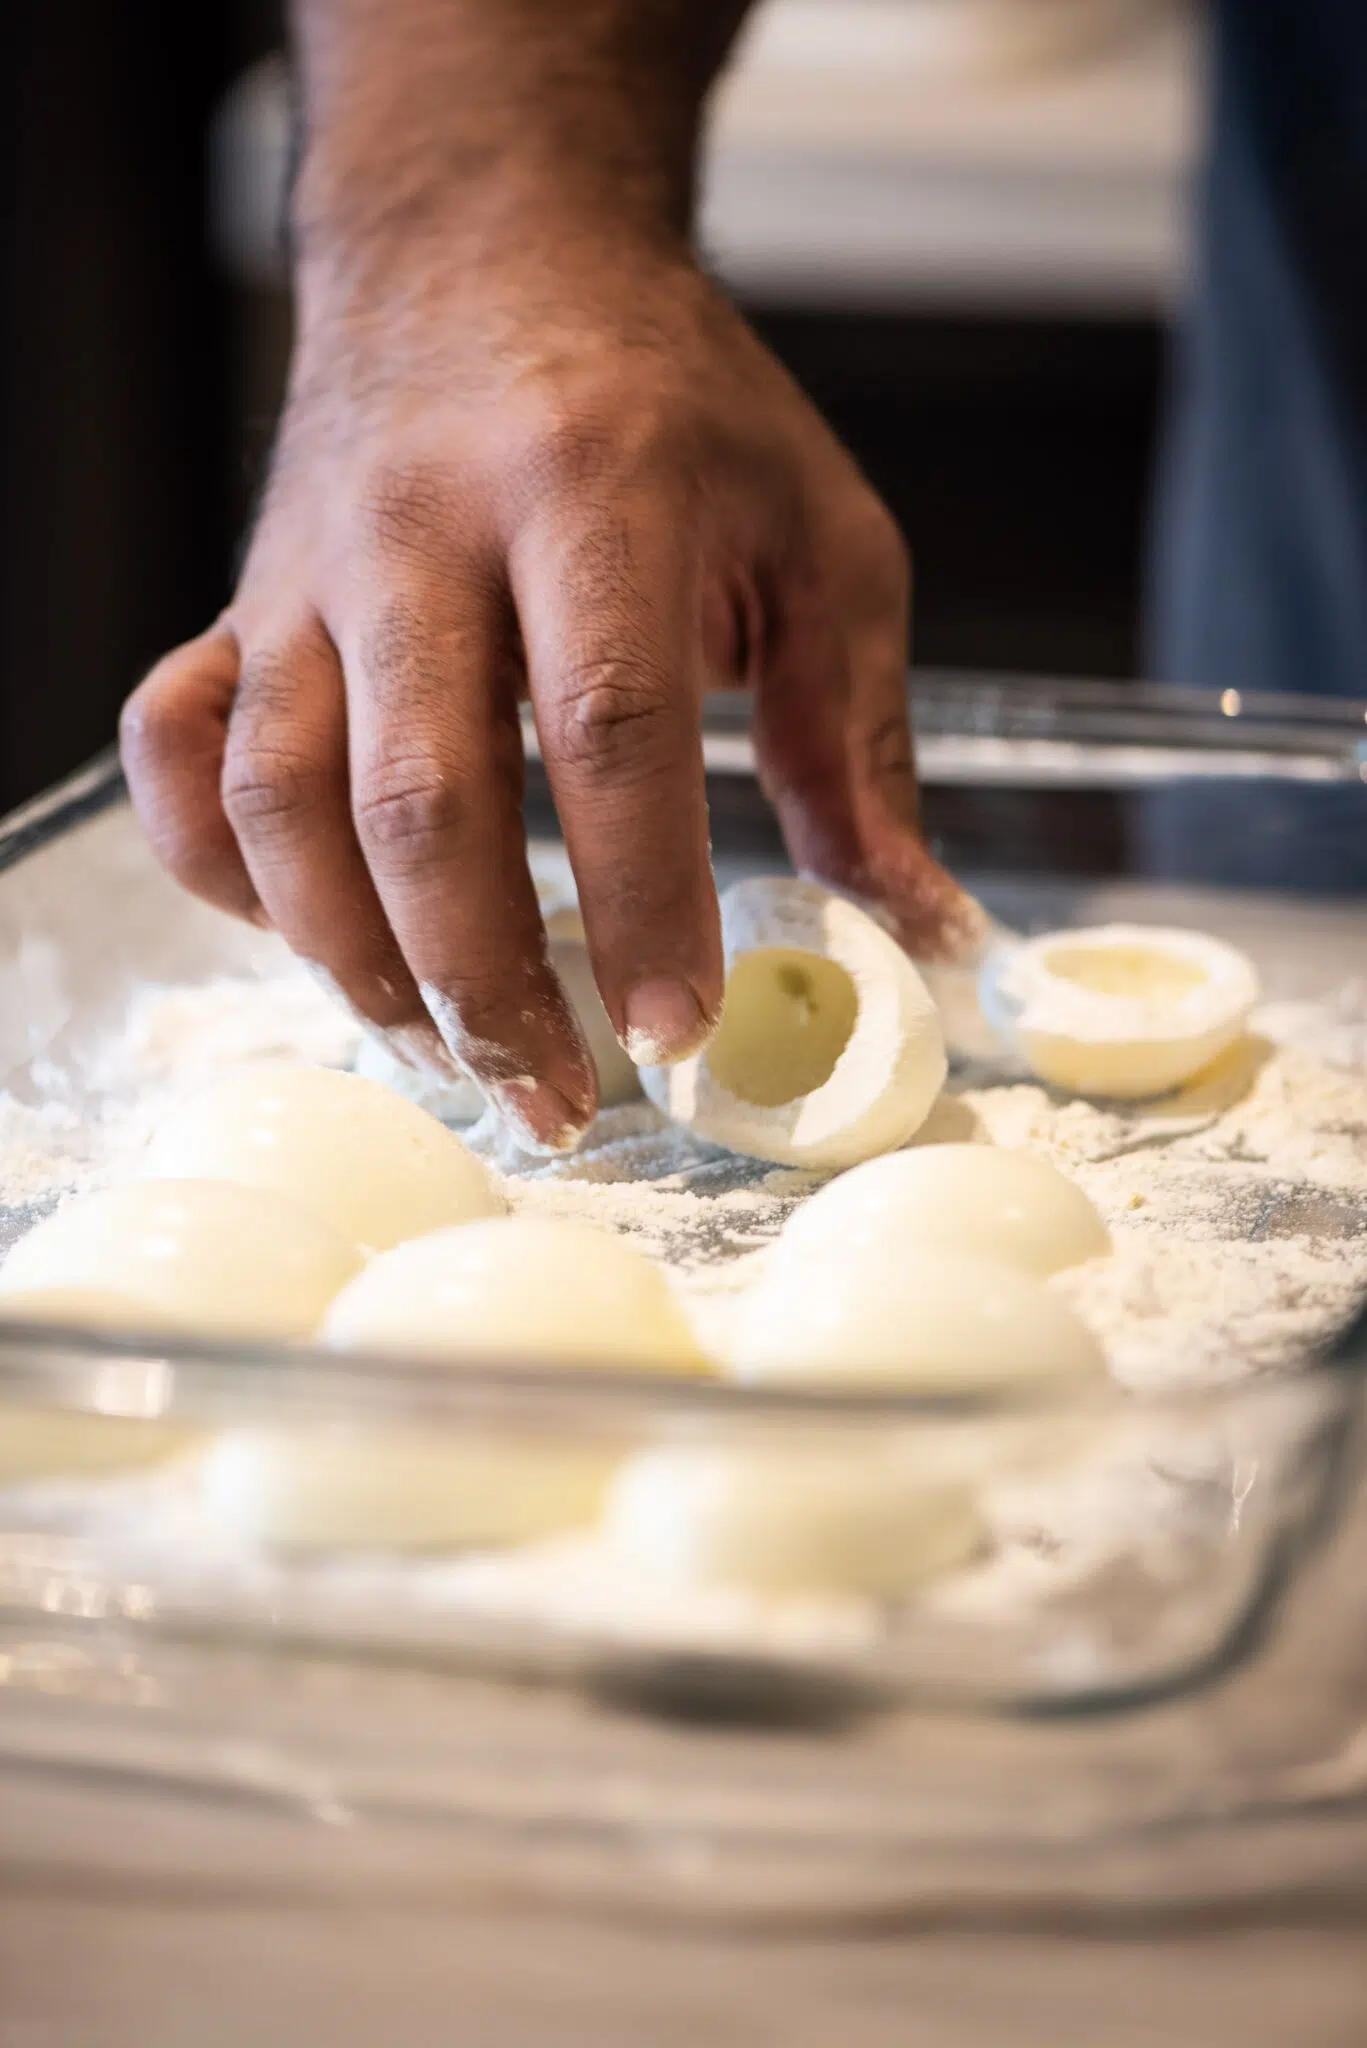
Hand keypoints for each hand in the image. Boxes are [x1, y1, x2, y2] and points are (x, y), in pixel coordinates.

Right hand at [121, 236, 977, 1149]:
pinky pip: (177, 753)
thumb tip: (924, 929)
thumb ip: (862, 741)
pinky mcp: (242, 603)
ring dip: (355, 958)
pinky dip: (217, 866)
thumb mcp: (817, 536)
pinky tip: (306, 930)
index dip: (643, 898)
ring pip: (281, 799)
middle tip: (561, 1099)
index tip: (676, 1029)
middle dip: (487, 981)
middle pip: (422, 797)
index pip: (611, 728)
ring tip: (452, 1052)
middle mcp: (426, 531)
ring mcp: (310, 572)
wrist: (489, 251)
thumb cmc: (671, 404)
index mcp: (597, 490)